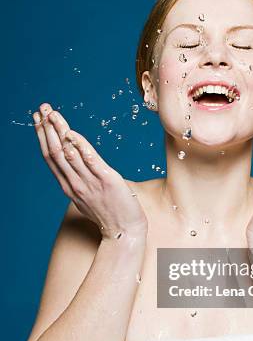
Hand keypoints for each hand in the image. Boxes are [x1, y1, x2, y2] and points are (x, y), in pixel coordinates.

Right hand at [33, 103, 147, 240]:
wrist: (125, 232)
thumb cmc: (110, 214)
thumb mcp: (88, 197)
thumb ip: (80, 181)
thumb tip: (78, 164)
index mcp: (69, 187)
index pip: (51, 158)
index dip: (43, 137)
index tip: (39, 120)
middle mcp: (75, 184)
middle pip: (55, 152)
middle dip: (46, 128)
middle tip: (42, 108)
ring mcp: (89, 183)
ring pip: (68, 153)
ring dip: (59, 131)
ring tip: (53, 113)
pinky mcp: (106, 181)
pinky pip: (90, 160)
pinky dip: (80, 145)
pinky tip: (72, 133)